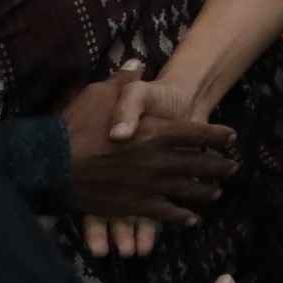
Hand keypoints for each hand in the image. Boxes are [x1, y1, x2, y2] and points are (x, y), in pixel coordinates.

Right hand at [62, 68, 237, 252]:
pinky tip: (191, 219)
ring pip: (187, 190)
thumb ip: (124, 81)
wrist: (48, 165)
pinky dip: (180, 216)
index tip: (231, 136)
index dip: (217, 135)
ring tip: (217, 192)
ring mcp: (148, 186)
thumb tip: (137, 63)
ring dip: (205, 191)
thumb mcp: (100, 93)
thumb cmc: (74, 126)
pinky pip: (165, 214)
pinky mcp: (133, 206)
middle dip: (220, 165)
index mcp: (155, 132)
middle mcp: (158, 160)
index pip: (198, 133)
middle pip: (200, 163)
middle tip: (234, 166)